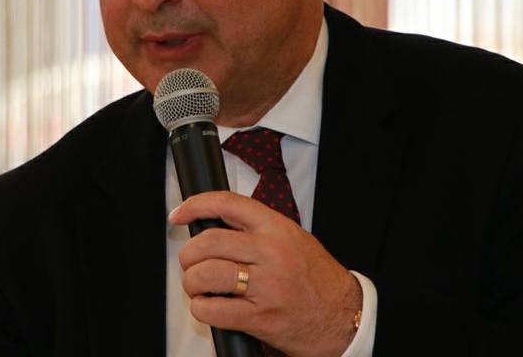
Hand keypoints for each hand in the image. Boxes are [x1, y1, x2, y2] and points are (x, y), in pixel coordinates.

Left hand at [169, 191, 362, 356]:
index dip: (195, 205)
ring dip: (192, 282)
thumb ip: (258, 230)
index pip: (227, 204)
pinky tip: (209, 306)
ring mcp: (265, 286)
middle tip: (191, 262)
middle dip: (189, 254)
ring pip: (205, 275)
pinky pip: (212, 310)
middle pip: (208, 242)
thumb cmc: (317, 278)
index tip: (179, 214)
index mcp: (277, 228)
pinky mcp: (260, 317)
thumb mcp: (293, 238)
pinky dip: (201, 309)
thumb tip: (215, 225)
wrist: (343, 316)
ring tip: (199, 286)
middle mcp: (270, 253)